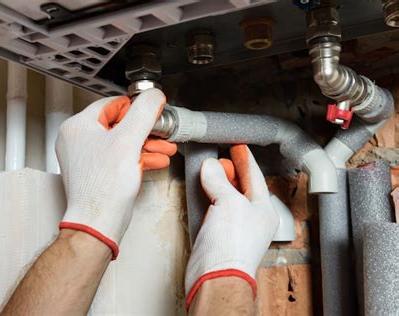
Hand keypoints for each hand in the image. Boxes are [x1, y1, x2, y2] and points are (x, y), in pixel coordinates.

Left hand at [56, 88, 176, 259]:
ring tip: (165, 147)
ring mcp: (86, 158)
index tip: (153, 111)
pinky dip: (138, 157)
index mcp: (78, 127)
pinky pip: (120, 157)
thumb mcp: (129, 140)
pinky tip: (156, 159)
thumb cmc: (103, 188)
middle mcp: (78, 140)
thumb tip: (153, 96)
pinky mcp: (96, 172)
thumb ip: (144, 113)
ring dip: (146, 144)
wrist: (99, 223)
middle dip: (146, 130)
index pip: (112, 104)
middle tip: (162, 131)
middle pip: (119, 124)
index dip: (136, 108)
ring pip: (122, 142)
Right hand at [185, 144, 278, 308]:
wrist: (215, 276)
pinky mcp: (217, 234)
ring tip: (210, 168)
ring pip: (226, 197)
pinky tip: (201, 189)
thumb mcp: (229, 203)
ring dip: (218, 182)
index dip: (246, 160)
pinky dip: (207, 196)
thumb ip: (219, 181)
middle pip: (241, 186)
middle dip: (231, 170)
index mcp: (264, 209)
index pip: (255, 177)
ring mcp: (233, 227)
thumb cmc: (232, 247)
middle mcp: (251, 218)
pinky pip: (213, 209)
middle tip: (222, 156)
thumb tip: (211, 166)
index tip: (238, 147)